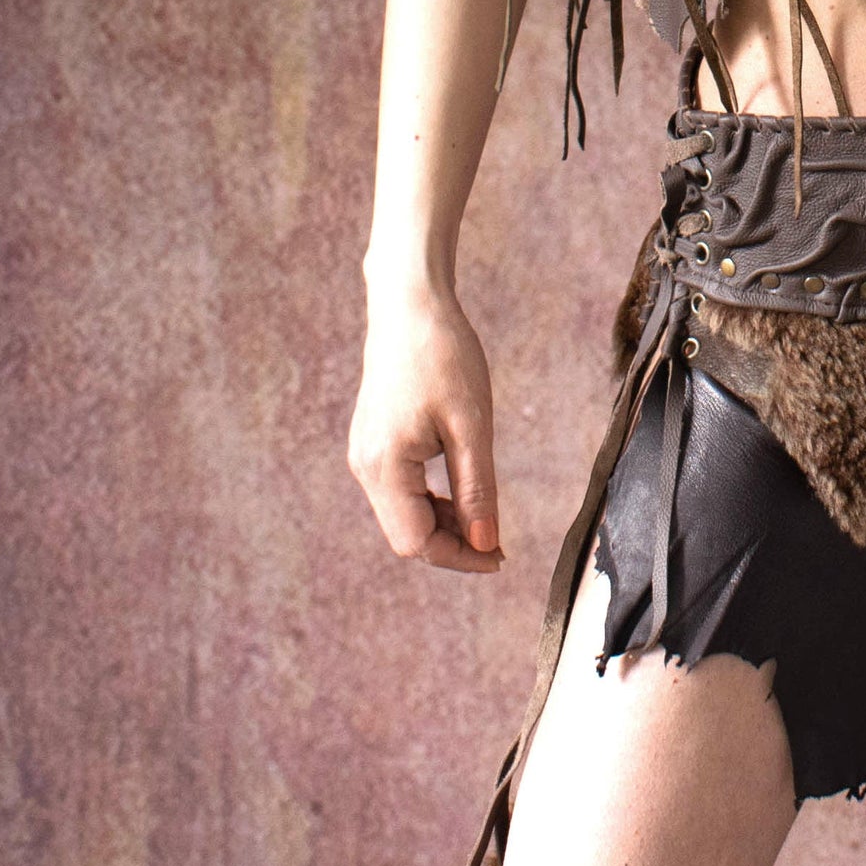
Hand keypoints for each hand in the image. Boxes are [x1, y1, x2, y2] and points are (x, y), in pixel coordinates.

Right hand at [348, 287, 504, 571]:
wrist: (411, 308)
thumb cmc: (445, 358)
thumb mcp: (472, 428)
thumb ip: (477, 490)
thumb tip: (486, 543)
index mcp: (384, 467)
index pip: (416, 542)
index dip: (459, 557)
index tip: (500, 556)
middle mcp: (365, 467)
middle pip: (407, 535)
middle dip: (453, 545)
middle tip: (500, 544)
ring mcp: (366, 455)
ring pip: (404, 515)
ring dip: (445, 525)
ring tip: (487, 517)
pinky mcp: (375, 444)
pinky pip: (401, 492)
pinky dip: (433, 502)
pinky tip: (464, 493)